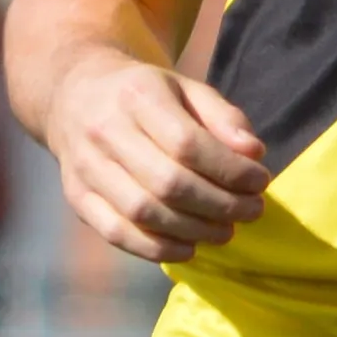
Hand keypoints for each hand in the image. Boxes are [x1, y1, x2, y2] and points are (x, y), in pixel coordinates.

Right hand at [47, 56, 270, 262]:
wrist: (76, 95)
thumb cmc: (145, 94)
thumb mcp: (187, 88)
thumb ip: (224, 116)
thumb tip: (254, 153)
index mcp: (138, 95)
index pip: (188, 144)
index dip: (230, 169)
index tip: (260, 181)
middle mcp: (106, 131)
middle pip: (168, 183)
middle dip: (220, 204)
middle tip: (252, 211)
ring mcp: (85, 167)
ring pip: (143, 212)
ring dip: (194, 230)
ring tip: (226, 230)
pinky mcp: (76, 197)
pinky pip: (116, 233)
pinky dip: (156, 248)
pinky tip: (189, 248)